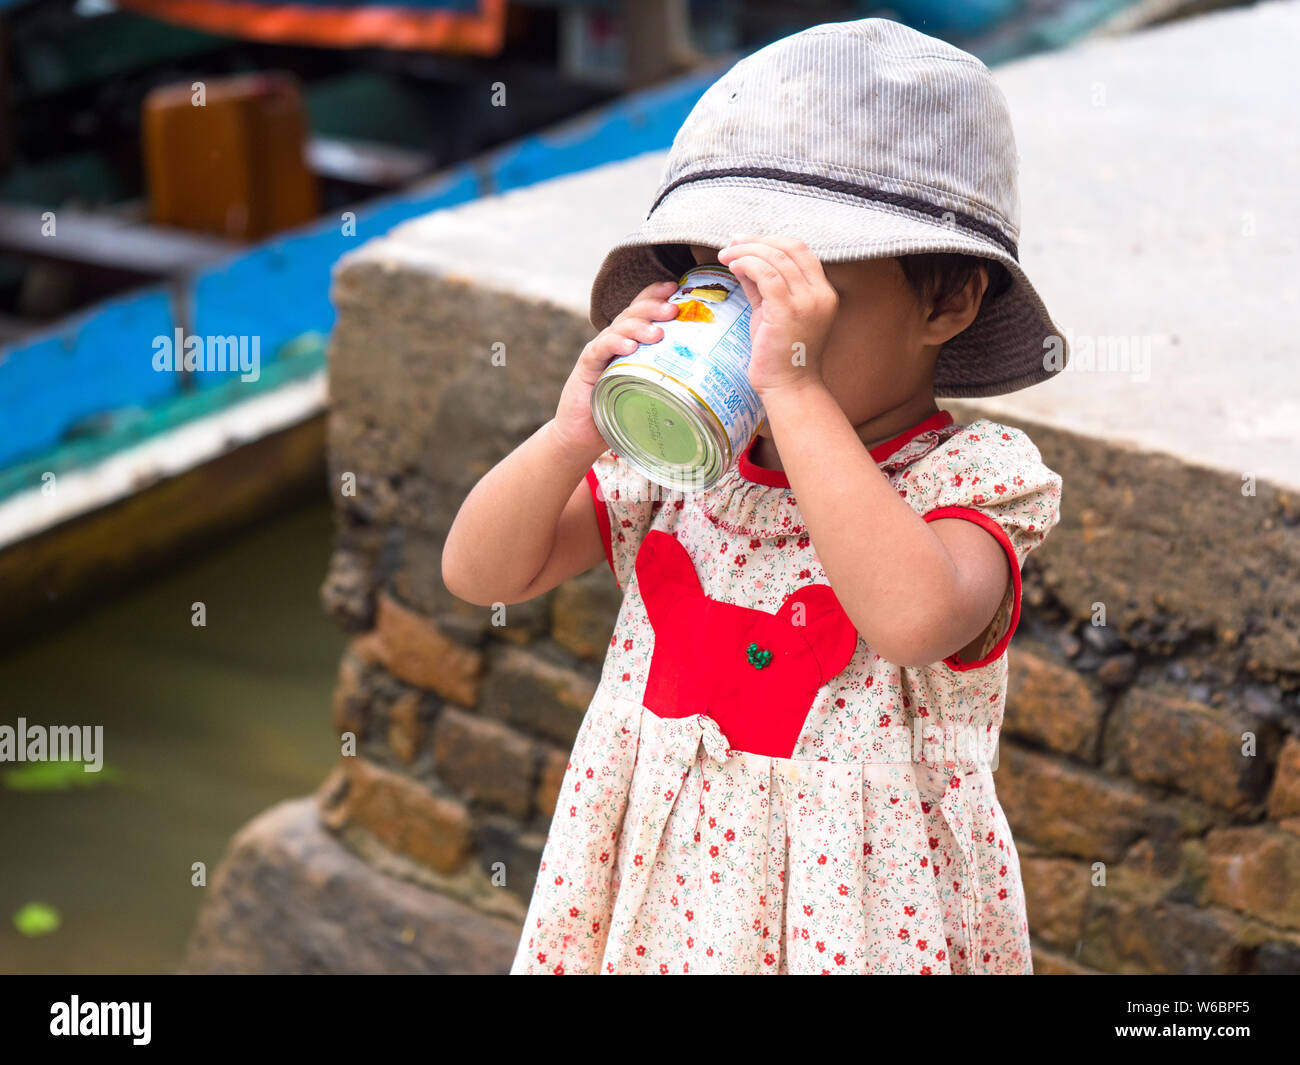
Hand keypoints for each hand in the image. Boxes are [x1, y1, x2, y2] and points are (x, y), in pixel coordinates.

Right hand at [552, 280, 680, 456]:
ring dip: (639, 326)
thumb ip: (670, 382)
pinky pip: (600, 349)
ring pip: (619, 327)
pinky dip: (614, 344)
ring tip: (658, 333)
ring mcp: (599, 352)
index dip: (655, 295)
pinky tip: (629, 346)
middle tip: (673, 310)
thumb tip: (710, 383)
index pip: (641, 308)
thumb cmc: (622, 413)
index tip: (676, 288)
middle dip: (654, 307)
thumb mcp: (651, 393)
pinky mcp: (586, 367)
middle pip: (633, 313)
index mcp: (630, 341)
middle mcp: (615, 341)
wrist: (584, 435)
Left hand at [717, 235, 836, 397]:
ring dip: (747, 251)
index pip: (800, 250)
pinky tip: (733, 266)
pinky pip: (767, 275)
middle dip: (756, 241)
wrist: (789, 387)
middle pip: (789, 247)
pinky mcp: (788, 311)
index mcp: (823, 292)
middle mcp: (820, 294)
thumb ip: (763, 286)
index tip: (745, 241)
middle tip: (731, 244)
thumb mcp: (773, 313)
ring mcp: (807, 302)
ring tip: (726, 255)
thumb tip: (743, 261)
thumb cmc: (781, 355)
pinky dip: (748, 264)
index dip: (771, 240)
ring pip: (776, 258)